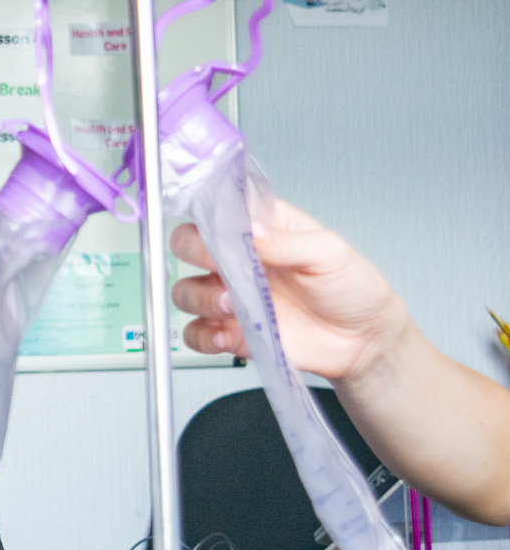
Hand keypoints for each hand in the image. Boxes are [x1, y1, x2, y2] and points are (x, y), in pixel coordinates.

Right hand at [169, 197, 399, 377]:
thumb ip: (287, 241)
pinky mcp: (233, 332)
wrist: (363, 339)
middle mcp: (239, 260)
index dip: (207, 215)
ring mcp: (233, 297)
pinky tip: (226, 335)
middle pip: (187, 246)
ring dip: (199, 298)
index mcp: (260, 229)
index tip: (216, 228)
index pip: (216, 210)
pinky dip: (203, 336)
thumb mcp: (329, 252)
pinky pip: (197, 334)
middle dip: (194, 254)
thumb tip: (252, 231)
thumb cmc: (351, 286)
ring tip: (230, 306)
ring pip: (185, 291)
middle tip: (221, 267)